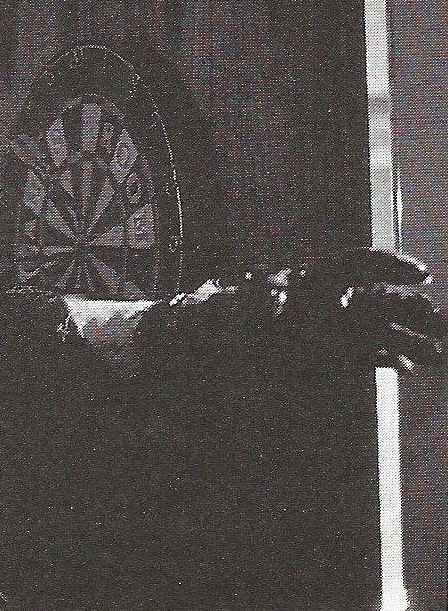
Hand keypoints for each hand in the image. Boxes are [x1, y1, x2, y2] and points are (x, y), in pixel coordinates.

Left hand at [219, 249, 444, 374]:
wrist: (207, 352)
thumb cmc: (220, 321)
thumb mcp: (233, 307)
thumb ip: (256, 304)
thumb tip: (274, 303)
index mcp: (308, 280)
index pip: (355, 265)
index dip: (388, 264)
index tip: (420, 273)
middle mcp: (326, 302)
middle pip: (376, 298)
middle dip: (408, 308)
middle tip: (436, 318)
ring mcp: (331, 330)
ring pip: (379, 328)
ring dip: (408, 338)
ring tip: (436, 353)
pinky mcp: (329, 357)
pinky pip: (366, 354)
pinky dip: (386, 359)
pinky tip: (406, 368)